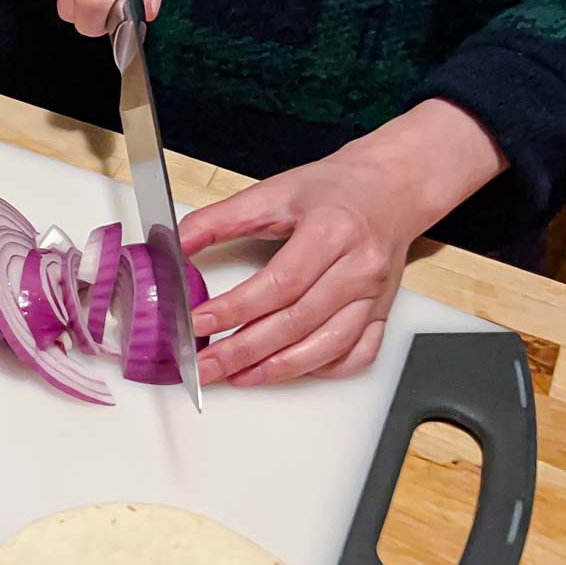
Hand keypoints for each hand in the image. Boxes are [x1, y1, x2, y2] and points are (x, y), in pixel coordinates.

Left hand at [177, 101, 506, 386]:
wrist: (390, 188)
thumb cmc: (331, 190)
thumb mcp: (272, 191)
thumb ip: (219, 218)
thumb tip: (175, 243)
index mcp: (331, 232)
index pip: (279, 284)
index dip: (235, 309)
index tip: (198, 323)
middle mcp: (359, 268)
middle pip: (298, 322)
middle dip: (245, 350)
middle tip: (205, 365)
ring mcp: (376, 295)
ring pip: (328, 346)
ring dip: (279, 369)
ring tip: (237, 376)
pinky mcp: (383, 311)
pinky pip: (358, 354)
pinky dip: (322, 369)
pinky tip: (287, 369)